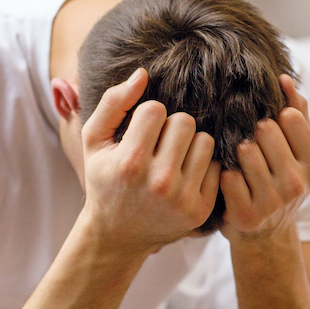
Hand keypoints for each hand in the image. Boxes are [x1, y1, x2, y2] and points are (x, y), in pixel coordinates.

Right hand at [80, 68, 220, 253]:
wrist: (116, 235)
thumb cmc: (104, 180)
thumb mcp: (94, 142)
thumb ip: (112, 103)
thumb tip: (142, 73)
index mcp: (130, 163)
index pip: (155, 109)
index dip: (147, 116)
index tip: (139, 133)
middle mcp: (159, 182)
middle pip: (185, 121)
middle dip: (171, 127)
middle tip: (158, 145)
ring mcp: (182, 199)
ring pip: (205, 140)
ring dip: (189, 144)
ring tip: (172, 157)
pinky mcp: (200, 210)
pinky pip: (215, 166)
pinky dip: (201, 166)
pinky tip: (183, 175)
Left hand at [220, 75, 309, 240]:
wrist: (266, 236)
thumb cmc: (278, 182)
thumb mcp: (297, 152)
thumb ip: (296, 113)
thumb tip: (285, 78)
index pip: (290, 117)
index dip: (274, 117)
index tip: (268, 129)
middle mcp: (297, 184)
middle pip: (265, 130)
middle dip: (254, 132)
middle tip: (251, 146)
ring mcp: (272, 202)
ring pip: (244, 149)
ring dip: (236, 152)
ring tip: (239, 162)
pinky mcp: (246, 215)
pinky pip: (227, 175)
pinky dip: (224, 173)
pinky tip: (229, 179)